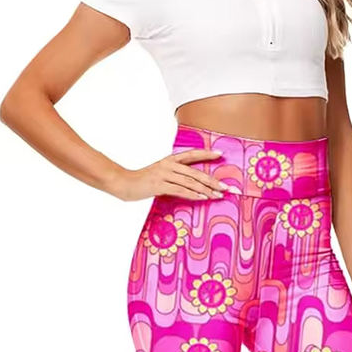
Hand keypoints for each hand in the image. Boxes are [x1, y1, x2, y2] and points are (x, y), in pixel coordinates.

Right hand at [113, 148, 230, 201]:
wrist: (124, 183)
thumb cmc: (142, 181)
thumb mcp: (159, 173)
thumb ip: (174, 175)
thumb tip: (191, 184)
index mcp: (169, 160)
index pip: (191, 154)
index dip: (206, 153)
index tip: (220, 154)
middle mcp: (169, 165)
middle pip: (195, 172)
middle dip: (213, 180)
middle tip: (226, 187)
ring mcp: (164, 174)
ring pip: (190, 182)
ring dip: (206, 190)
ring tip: (218, 195)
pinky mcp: (160, 185)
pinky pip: (180, 190)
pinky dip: (193, 194)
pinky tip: (203, 198)